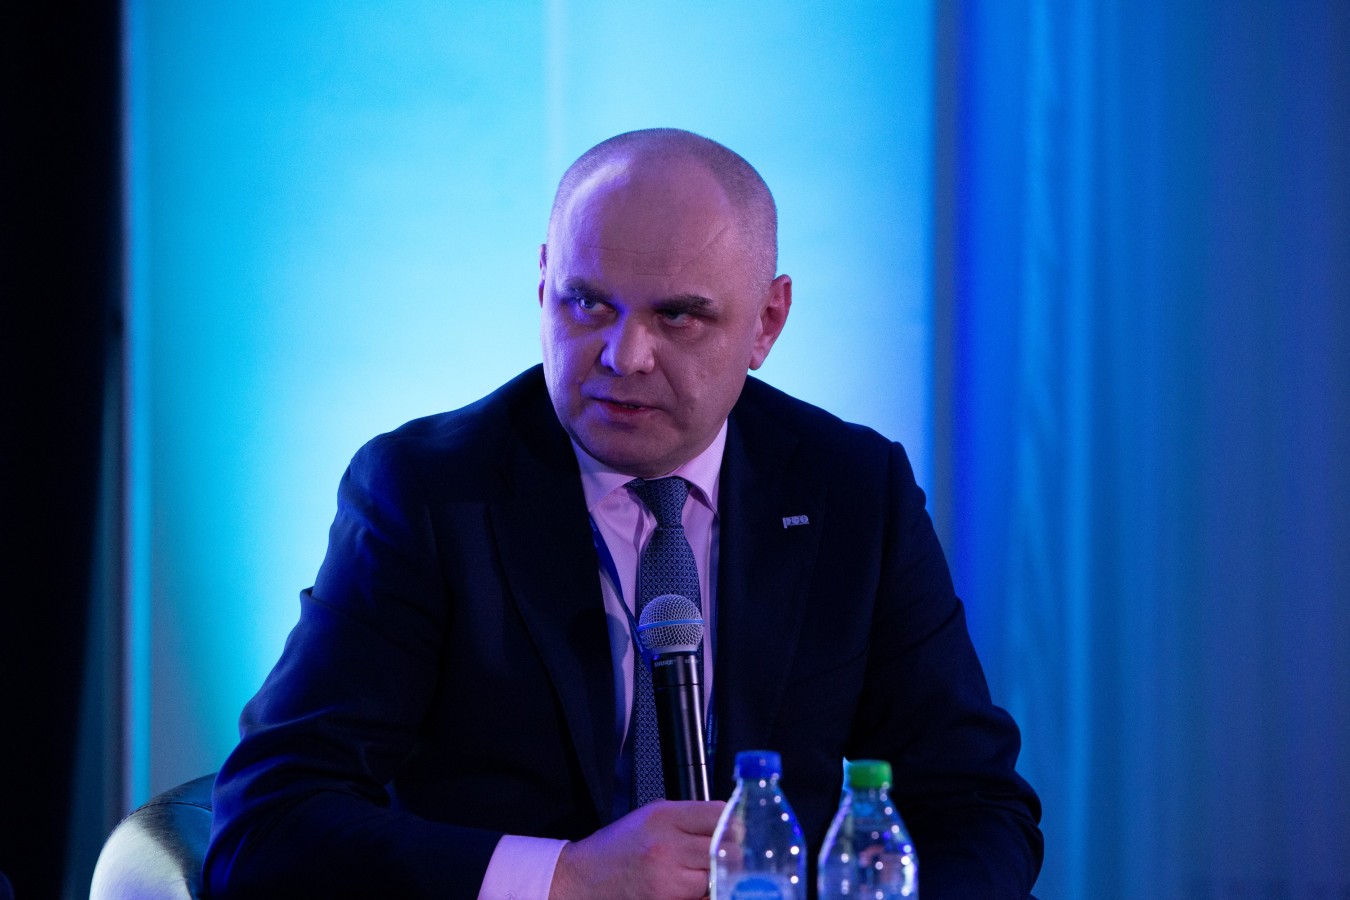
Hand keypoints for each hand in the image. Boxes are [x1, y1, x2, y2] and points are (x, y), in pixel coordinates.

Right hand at [550, 800, 725, 899]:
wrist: (583, 880)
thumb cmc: (618, 848)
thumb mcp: (651, 817)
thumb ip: (688, 818)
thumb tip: (728, 824)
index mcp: (664, 817)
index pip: (720, 815)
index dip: (732, 824)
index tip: (734, 831)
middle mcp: (667, 846)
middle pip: (727, 849)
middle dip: (731, 854)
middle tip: (725, 857)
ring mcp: (668, 880)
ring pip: (718, 878)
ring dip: (716, 878)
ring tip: (698, 874)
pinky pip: (703, 898)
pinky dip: (704, 895)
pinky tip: (691, 889)